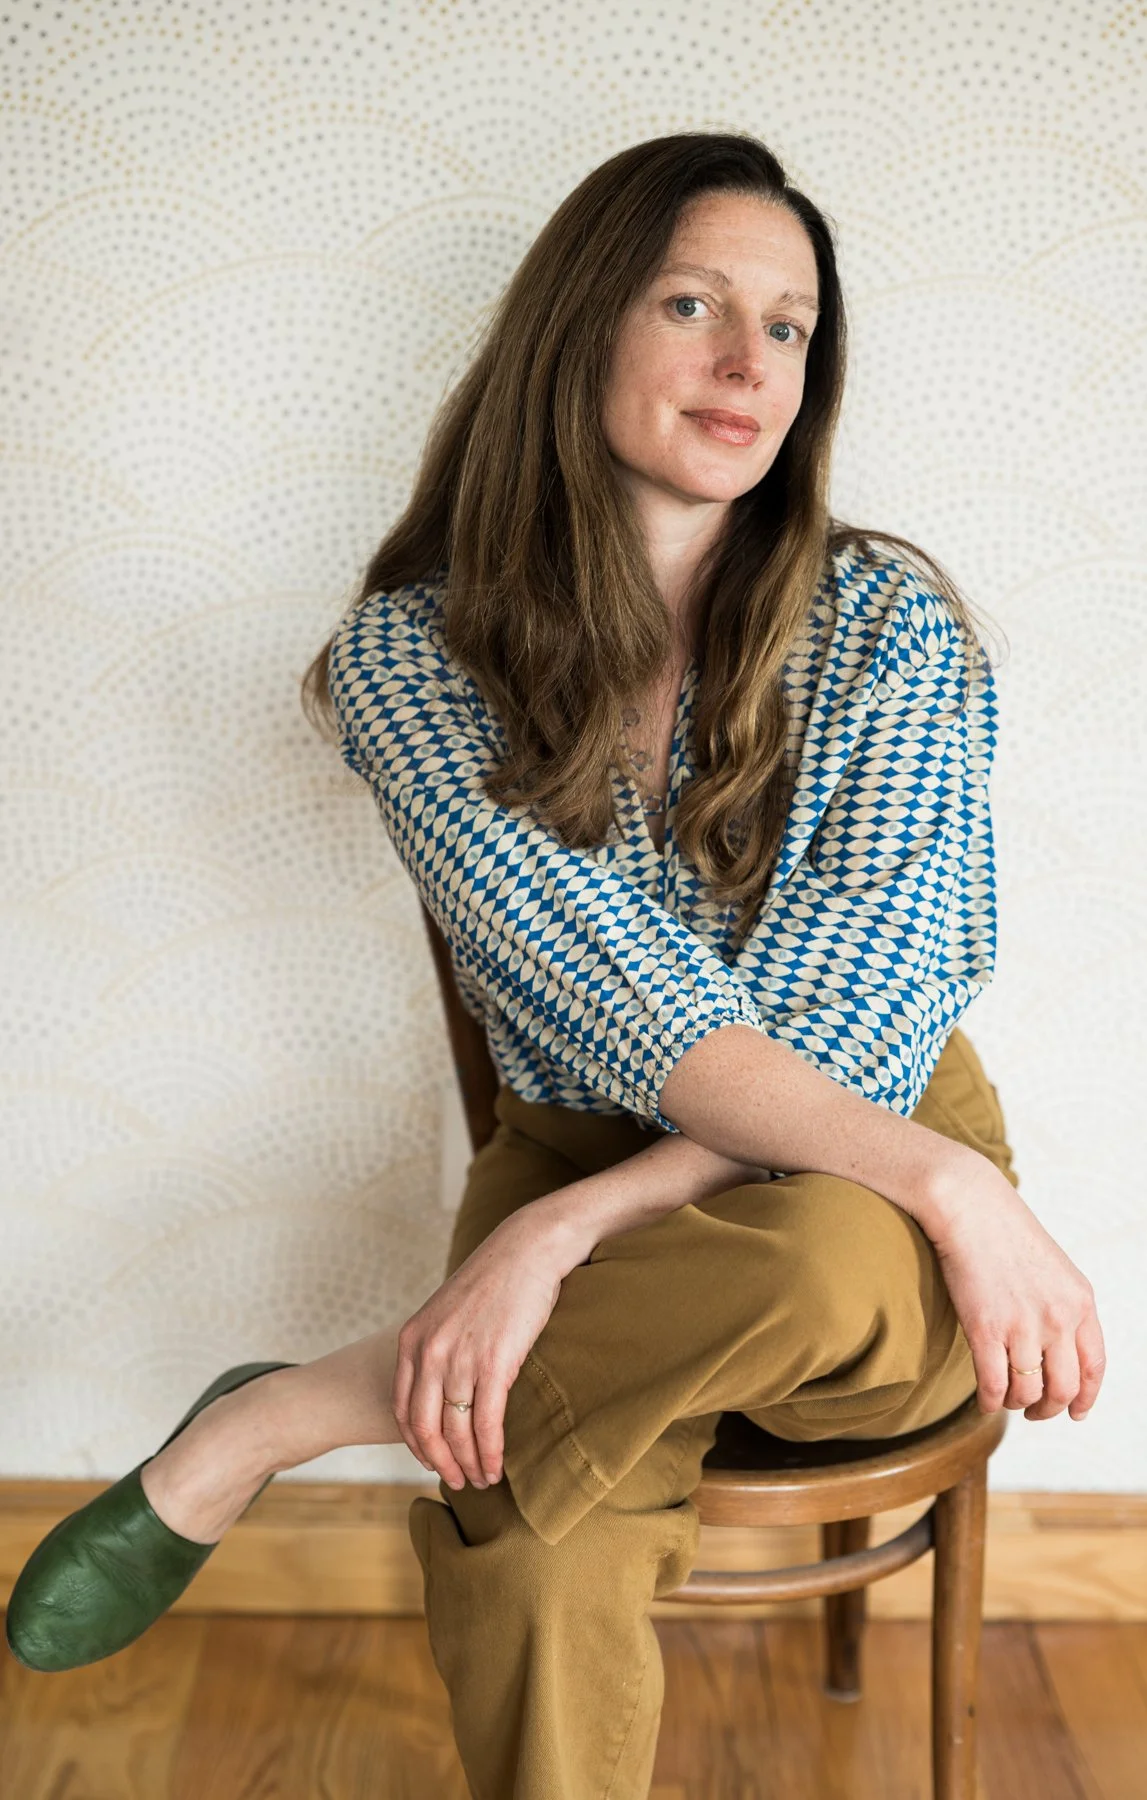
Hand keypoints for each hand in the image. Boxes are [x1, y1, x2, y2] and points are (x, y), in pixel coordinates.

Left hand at [390, 1206, 567, 1490]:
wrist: (526, 1249)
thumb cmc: (494, 1279)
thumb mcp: (447, 1312)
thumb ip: (438, 1347)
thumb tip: (444, 1388)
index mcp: (412, 1339)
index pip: (403, 1409)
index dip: (417, 1444)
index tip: (434, 1461)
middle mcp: (429, 1352)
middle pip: (424, 1429)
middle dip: (441, 1463)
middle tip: (458, 1481)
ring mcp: (459, 1359)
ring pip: (456, 1432)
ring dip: (469, 1464)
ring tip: (482, 1480)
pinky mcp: (494, 1364)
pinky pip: (486, 1423)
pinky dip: (490, 1452)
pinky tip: (497, 1467)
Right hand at [925, 1157, 1105, 1421]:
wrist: (970, 1207)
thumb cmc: (1006, 1234)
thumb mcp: (1054, 1270)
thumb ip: (1064, 1309)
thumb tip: (1059, 1353)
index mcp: (1081, 1302)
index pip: (1094, 1367)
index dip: (1086, 1397)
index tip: (1076, 1412)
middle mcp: (1058, 1318)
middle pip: (1063, 1389)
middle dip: (1050, 1409)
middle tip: (1035, 1411)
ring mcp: (1022, 1326)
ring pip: (1028, 1392)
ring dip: (1017, 1405)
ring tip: (1007, 1401)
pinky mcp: (985, 1329)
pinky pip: (994, 1385)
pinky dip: (991, 1402)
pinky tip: (985, 1402)